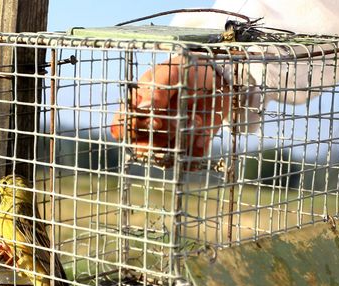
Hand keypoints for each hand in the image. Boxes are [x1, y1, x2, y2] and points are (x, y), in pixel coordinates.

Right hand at [110, 56, 228, 167]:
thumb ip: (159, 87)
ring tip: (197, 122)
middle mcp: (146, 128)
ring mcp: (164, 140)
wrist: (217, 79)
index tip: (157, 122)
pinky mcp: (184, 148)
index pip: (120, 127)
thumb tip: (144, 106)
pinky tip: (203, 136)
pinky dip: (194, 151)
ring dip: (180, 142)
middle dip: (162, 137)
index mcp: (136, 108)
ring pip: (162, 156)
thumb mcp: (174, 72)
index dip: (134, 130)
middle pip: (140, 147)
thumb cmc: (187, 72)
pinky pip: (184, 160)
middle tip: (179, 124)